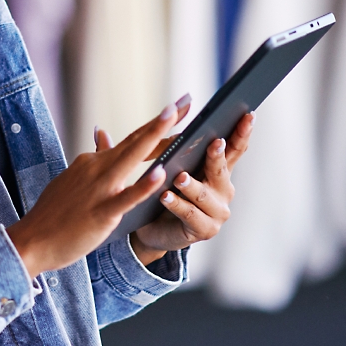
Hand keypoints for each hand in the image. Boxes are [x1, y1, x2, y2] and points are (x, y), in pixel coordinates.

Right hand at [7, 97, 190, 278]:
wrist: (31, 240)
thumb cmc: (52, 215)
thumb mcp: (72, 180)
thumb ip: (92, 159)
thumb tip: (101, 135)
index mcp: (91, 162)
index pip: (130, 142)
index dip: (155, 126)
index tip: (176, 110)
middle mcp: (96, 168)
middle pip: (136, 142)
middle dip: (162, 120)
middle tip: (185, 101)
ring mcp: (98, 189)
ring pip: (131, 158)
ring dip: (153, 136)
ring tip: (173, 117)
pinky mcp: (101, 213)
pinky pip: (126, 197)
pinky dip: (144, 184)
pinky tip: (161, 174)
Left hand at [128, 111, 254, 263]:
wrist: (147, 232)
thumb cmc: (153, 194)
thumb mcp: (150, 166)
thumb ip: (127, 149)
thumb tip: (98, 129)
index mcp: (214, 169)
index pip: (233, 147)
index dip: (241, 131)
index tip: (246, 113)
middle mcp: (221, 189)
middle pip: (223, 168)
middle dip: (217, 155)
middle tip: (212, 142)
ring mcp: (216, 211)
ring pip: (205, 194)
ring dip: (192, 184)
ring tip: (178, 176)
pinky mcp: (204, 230)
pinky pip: (191, 215)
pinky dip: (178, 205)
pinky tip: (165, 197)